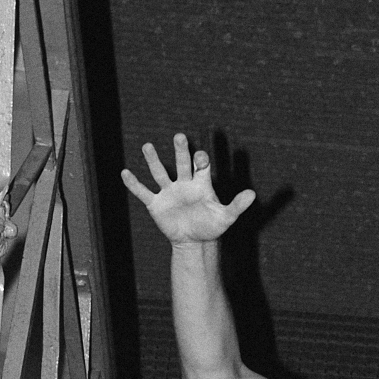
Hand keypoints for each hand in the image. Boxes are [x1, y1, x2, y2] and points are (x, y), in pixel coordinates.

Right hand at [120, 135, 255, 242]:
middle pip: (181, 163)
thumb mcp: (226, 217)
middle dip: (181, 150)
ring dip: (154, 160)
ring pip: (160, 173)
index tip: (200, 158)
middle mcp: (183, 183)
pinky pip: (144, 192)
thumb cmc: (211, 227)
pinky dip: (134, 184)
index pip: (201, 165)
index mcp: (200, 183)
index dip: (201, 160)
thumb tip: (253, 194)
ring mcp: (169, 192)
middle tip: (180, 136)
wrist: (194, 242)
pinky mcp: (156, 204)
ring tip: (147, 146)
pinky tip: (125, 173)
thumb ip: (237, 205)